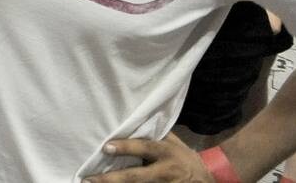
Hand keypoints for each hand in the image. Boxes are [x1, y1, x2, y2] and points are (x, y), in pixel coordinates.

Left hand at [79, 135, 208, 181]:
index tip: (106, 147)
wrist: (206, 180)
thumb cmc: (184, 157)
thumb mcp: (174, 143)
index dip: (126, 148)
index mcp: (165, 152)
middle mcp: (164, 171)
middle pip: (136, 176)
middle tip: (89, 179)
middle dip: (112, 179)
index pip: (144, 148)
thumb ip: (155, 134)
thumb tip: (132, 119)